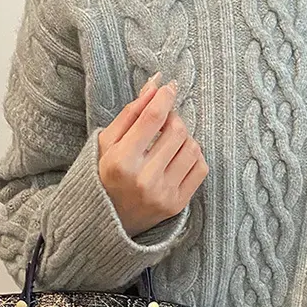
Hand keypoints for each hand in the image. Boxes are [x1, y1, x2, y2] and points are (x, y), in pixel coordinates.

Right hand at [97, 74, 208, 237]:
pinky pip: (201, 168)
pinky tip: (178, 157)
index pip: (152, 118)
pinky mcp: (177, 204)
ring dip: (184, 137)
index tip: (168, 88)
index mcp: (121, 162)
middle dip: (173, 118)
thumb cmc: (106, 176)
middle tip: (164, 120)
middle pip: (177, 130)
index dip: (164, 97)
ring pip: (193, 148)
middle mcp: (144, 179)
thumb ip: (131, 112)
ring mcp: (164, 194)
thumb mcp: (107, 143)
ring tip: (169, 141)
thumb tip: (156, 84)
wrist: (108, 222)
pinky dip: (194, 156)